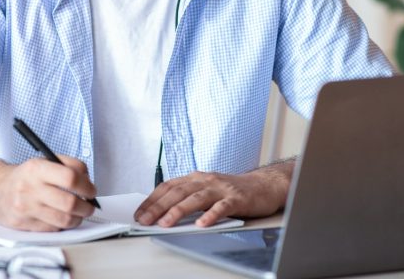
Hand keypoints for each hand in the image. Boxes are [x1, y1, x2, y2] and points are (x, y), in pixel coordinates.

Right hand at [0, 155, 98, 231]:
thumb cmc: (25, 176)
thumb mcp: (44, 161)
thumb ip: (68, 166)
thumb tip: (88, 181)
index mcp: (36, 168)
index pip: (70, 177)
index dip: (86, 186)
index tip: (91, 190)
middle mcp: (29, 188)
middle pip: (69, 202)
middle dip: (86, 206)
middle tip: (90, 205)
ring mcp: (25, 208)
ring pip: (63, 220)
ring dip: (77, 219)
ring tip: (79, 214)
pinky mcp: (23, 224)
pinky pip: (52, 229)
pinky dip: (62, 225)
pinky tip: (62, 218)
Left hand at [133, 161, 293, 227]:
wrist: (265, 185)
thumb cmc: (233, 191)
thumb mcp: (207, 190)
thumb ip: (189, 197)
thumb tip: (163, 212)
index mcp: (196, 178)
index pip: (169, 186)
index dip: (152, 199)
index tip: (139, 212)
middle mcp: (206, 180)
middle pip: (178, 192)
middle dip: (158, 207)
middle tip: (144, 220)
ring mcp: (221, 188)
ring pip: (196, 198)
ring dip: (178, 211)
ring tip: (165, 223)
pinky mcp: (237, 198)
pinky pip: (222, 207)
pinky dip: (211, 215)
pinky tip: (202, 224)